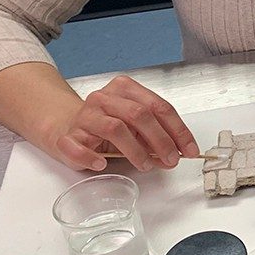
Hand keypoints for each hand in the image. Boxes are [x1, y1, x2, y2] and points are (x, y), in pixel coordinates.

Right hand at [50, 76, 198, 172]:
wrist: (65, 126)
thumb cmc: (106, 125)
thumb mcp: (134, 126)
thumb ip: (155, 135)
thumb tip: (177, 153)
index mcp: (125, 88)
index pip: (158, 106)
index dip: (177, 129)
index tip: (189, 149)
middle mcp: (105, 97)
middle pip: (139, 114)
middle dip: (161, 139)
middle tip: (171, 160)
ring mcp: (85, 115)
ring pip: (115, 128)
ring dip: (135, 151)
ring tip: (146, 165)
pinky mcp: (67, 136)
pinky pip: (79, 147)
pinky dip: (92, 158)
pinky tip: (102, 164)